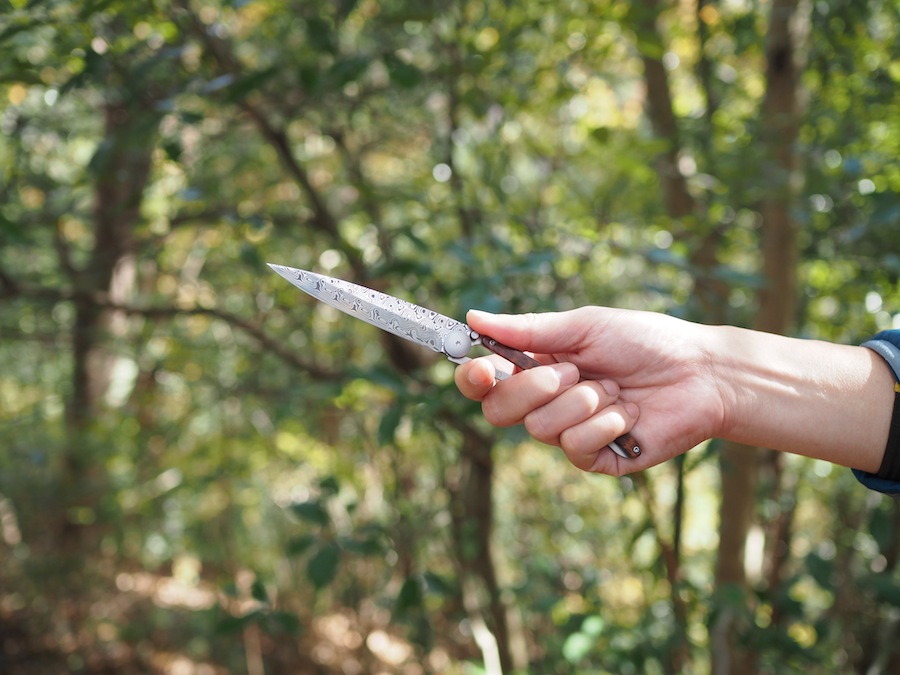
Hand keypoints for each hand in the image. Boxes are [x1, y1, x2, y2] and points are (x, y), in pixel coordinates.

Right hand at [455, 307, 727, 475]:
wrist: (700, 372)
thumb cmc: (645, 341)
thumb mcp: (584, 327)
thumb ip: (529, 329)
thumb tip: (473, 318)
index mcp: (538, 369)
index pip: (486, 383)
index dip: (474, 378)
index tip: (483, 367)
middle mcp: (548, 404)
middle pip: (499, 411)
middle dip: (533, 388)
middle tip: (573, 371)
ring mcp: (570, 434)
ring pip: (539, 428)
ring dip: (582, 401)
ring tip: (615, 389)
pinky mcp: (597, 459)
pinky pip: (574, 447)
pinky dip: (603, 425)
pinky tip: (629, 415)